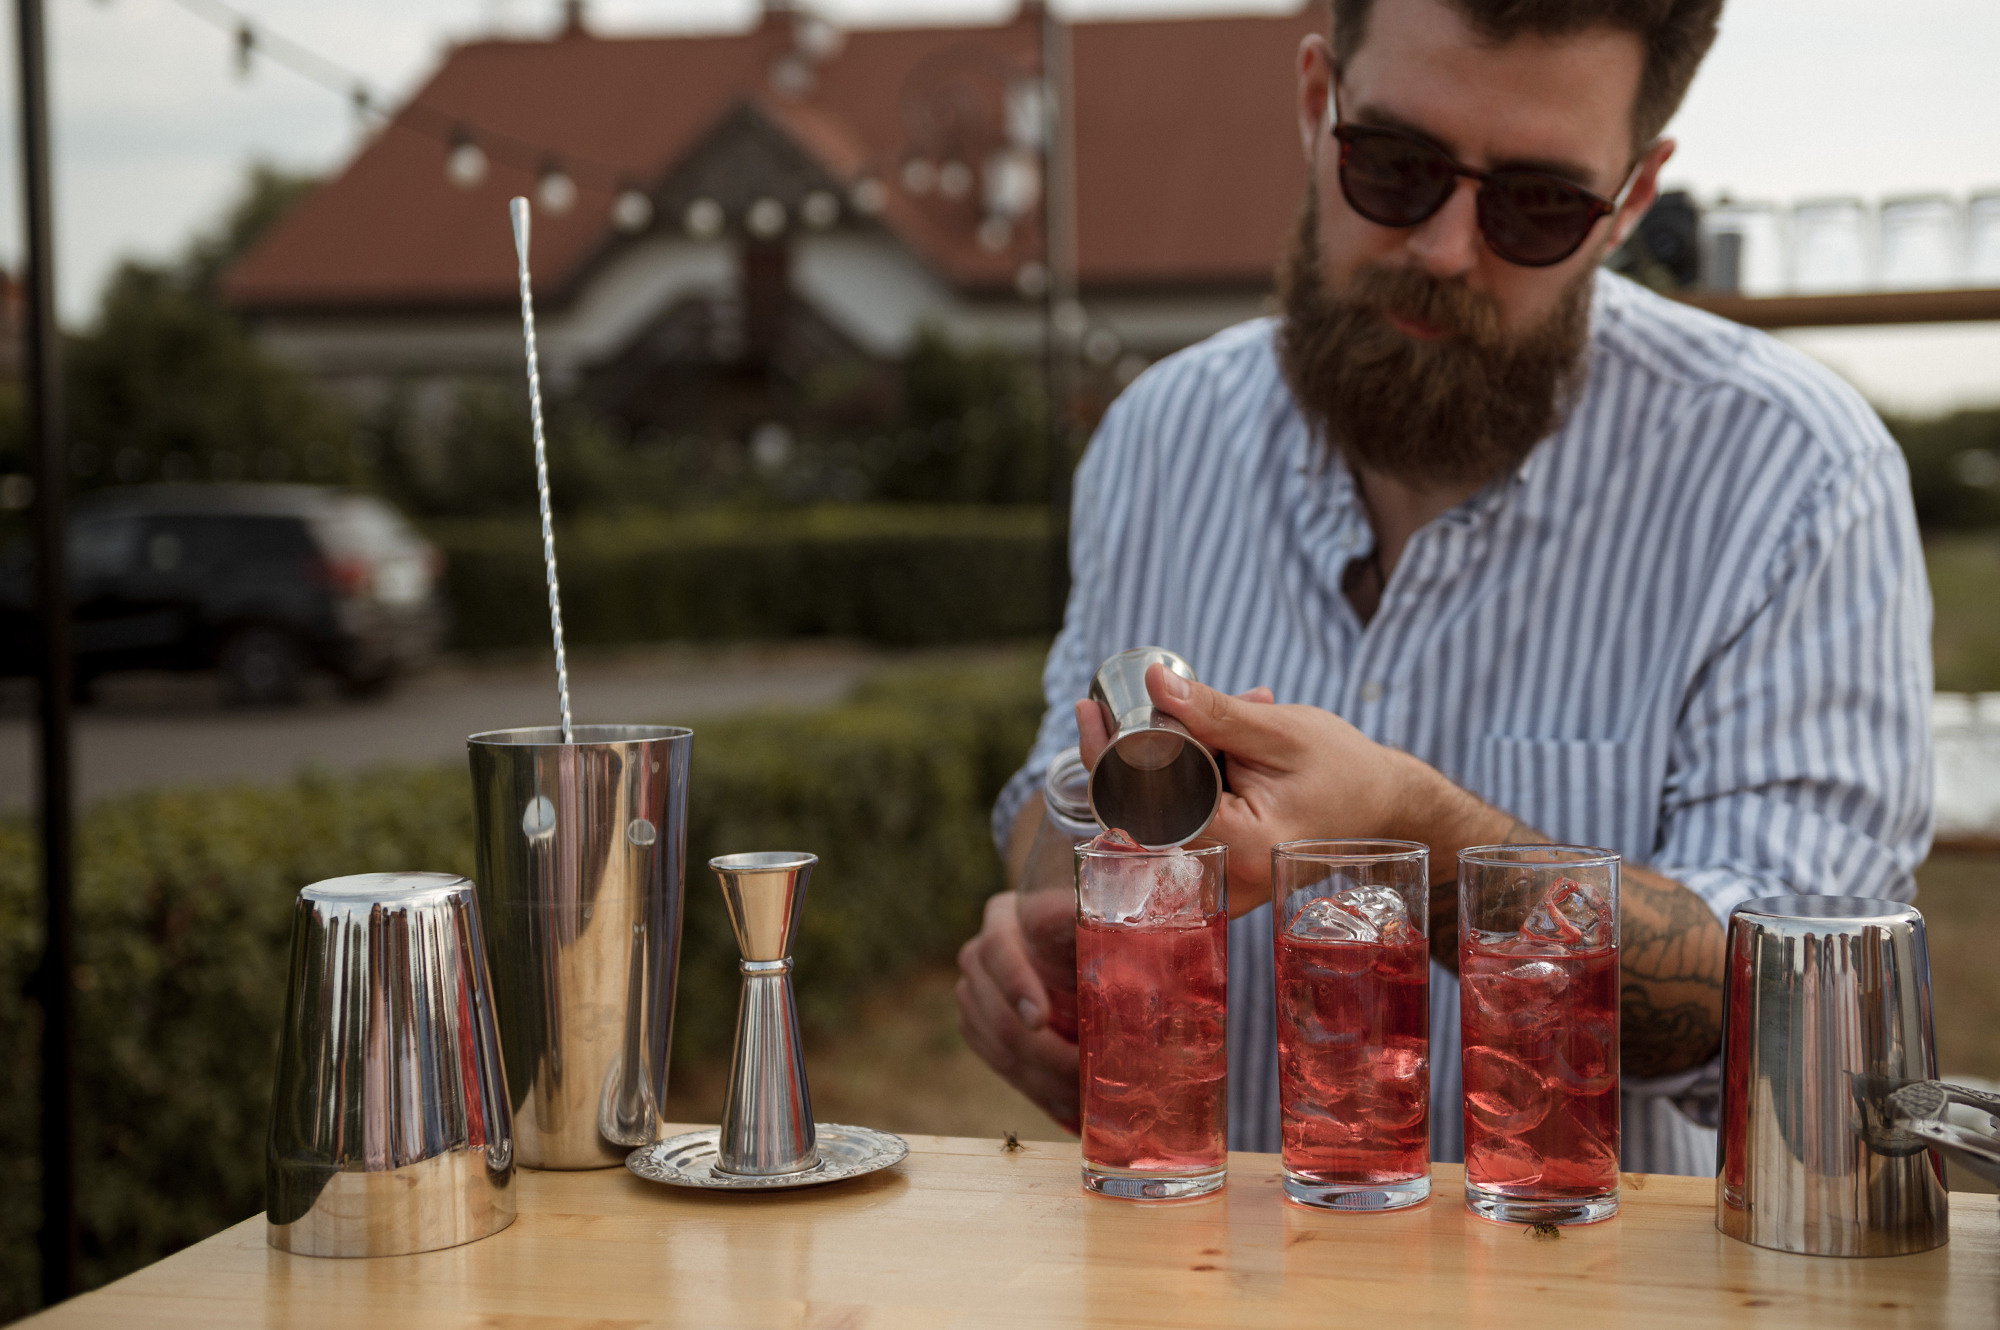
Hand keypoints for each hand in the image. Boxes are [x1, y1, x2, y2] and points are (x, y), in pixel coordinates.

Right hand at [955, 891, 1080, 1130]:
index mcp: (1003, 917)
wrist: (1069, 949)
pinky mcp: (975, 1028)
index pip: (996, 949)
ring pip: (999, 1049)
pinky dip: (1037, 1089)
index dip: (1015, 985)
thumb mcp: (1097, 921)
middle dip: (1046, 1055)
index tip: (1040, 1020)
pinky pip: (1000, 1067)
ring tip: (1086, 1100)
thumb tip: (1113, 932)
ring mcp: (971, 995)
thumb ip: (1102, 924)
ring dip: (1046, 1081)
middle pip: (998, 1014)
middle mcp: (978, 956)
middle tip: (1087, 1076)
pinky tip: (1069, 1104)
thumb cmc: (1094, 929)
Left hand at [1086, 664, 1444, 906]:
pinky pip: (1179, 833)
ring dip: (1156, 770)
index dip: (1105, 758)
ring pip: (1158, 825)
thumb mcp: (1281, 732)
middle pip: (1142, 818)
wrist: (1387, 807)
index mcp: (1240, 849)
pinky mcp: (1224, 879)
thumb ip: (1216, 712)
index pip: (1145, 805)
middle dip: (1130, 757)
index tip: (1089, 712)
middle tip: (1122, 708)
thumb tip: (1155, 682)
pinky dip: (1178, 789)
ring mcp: (1224, 889)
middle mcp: (1227, 882)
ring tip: (1182, 719)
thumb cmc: (1346, 769)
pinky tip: (1201, 751)